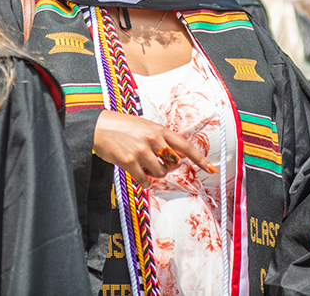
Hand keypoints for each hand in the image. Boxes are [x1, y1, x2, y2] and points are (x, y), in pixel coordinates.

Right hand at [92, 110, 215, 187]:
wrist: (99, 127)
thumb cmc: (122, 126)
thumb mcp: (145, 126)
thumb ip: (160, 139)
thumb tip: (175, 156)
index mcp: (159, 130)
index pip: (185, 146)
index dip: (200, 159)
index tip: (211, 169)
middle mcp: (153, 139)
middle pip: (174, 163)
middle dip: (168, 167)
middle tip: (157, 164)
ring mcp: (141, 151)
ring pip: (160, 173)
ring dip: (154, 175)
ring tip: (144, 167)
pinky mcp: (129, 162)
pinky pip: (145, 180)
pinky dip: (144, 183)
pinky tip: (140, 178)